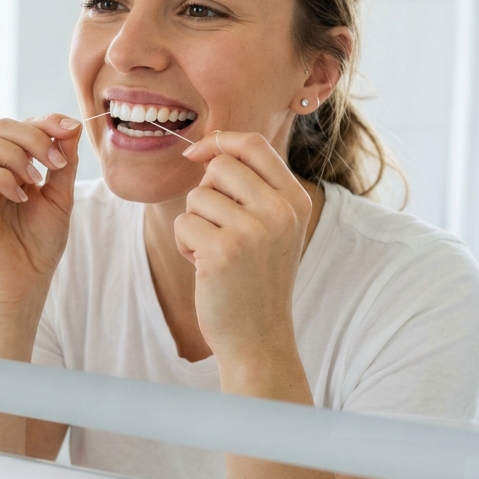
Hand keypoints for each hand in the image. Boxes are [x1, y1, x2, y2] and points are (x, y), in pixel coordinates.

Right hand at [0, 115, 81, 311]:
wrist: (27, 282)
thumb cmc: (40, 244)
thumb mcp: (60, 198)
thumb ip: (64, 163)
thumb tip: (70, 126)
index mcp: (10, 166)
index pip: (20, 127)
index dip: (45, 122)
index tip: (70, 130)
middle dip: (32, 136)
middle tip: (55, 163)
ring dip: (15, 155)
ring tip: (35, 180)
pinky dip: (2, 178)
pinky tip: (20, 198)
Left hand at [175, 131, 311, 365]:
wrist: (258, 337)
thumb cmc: (255, 279)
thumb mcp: (270, 227)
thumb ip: (251, 188)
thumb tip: (205, 150)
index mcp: (295, 200)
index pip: (253, 144)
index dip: (219, 141)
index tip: (196, 153)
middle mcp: (280, 211)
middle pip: (220, 166)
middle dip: (205, 193)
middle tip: (216, 228)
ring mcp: (253, 231)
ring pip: (197, 196)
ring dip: (194, 224)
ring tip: (214, 253)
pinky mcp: (222, 251)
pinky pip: (183, 224)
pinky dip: (184, 245)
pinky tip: (205, 268)